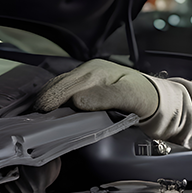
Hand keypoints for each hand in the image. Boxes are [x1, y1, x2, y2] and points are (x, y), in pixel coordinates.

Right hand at [34, 59, 158, 118]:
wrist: (156, 98)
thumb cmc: (145, 96)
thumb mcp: (130, 96)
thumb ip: (105, 97)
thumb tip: (78, 101)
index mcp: (96, 70)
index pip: (65, 86)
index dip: (51, 101)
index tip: (42, 116)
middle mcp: (88, 71)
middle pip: (57, 85)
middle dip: (45, 102)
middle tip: (36, 122)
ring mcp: (86, 78)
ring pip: (58, 87)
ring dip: (49, 101)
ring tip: (41, 118)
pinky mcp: (86, 86)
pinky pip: (64, 91)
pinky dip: (57, 101)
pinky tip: (54, 112)